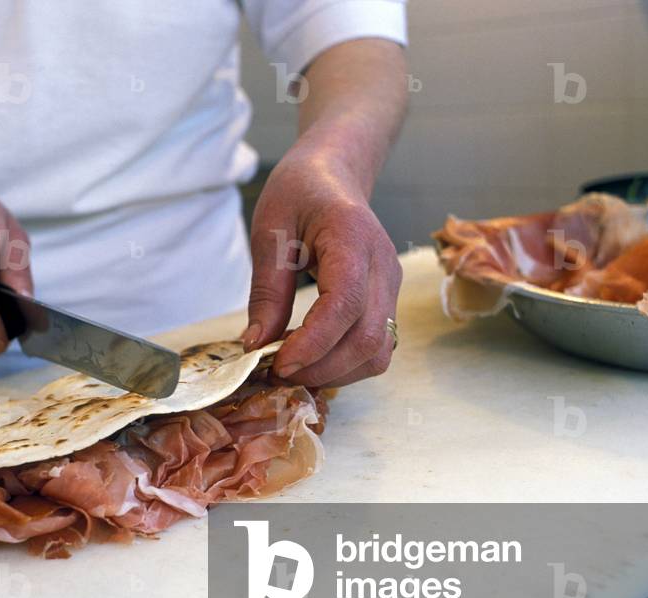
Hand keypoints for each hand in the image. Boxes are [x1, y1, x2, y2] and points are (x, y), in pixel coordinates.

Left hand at [244, 148, 401, 386]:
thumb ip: (266, 290)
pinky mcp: (388, 301)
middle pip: (368, 338)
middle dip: (322, 367)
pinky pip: (377, 347)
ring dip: (336, 372)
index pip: (345, 304)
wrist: (334, 174)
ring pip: (379, 351)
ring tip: (294, 368)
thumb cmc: (299, 193)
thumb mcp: (269, 231)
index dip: (313, 343)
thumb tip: (256, 345)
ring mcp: (391, 286)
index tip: (278, 363)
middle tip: (277, 372)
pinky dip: (346, 365)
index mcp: (353, 238)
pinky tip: (313, 358)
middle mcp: (383, 266)